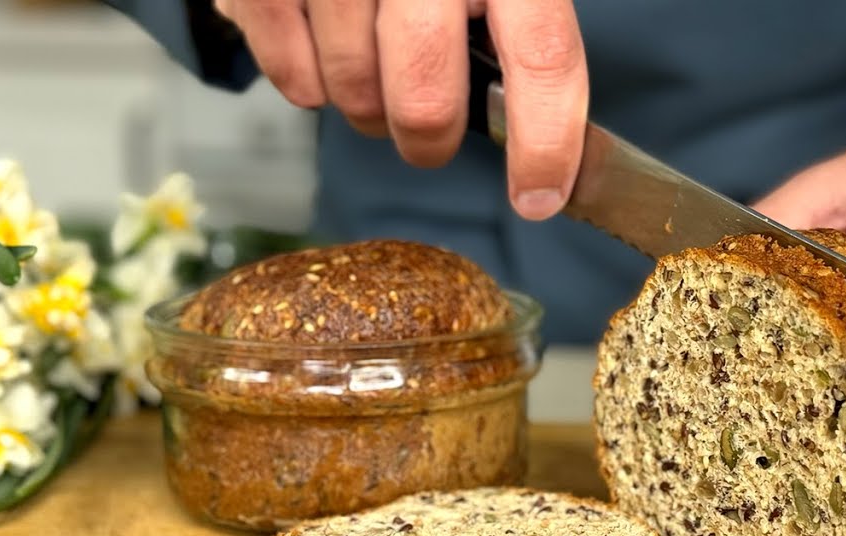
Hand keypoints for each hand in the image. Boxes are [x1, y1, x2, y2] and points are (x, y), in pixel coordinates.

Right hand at [213, 0, 587, 220]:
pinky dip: (310, 81)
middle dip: (429, 139)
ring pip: (355, 94)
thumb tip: (550, 147)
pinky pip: (295, 79)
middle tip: (430, 133)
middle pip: (428, 102)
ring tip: (373, 63)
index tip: (538, 198)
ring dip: (367, 105)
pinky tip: (323, 41)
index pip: (543, 56)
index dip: (546, 143)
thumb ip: (523, 27)